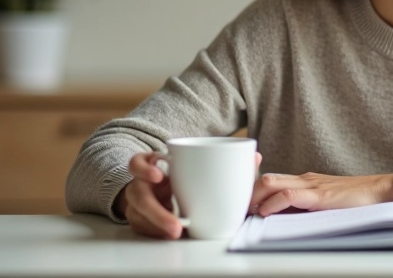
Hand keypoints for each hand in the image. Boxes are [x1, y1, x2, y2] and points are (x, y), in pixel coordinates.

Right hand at [116, 150, 262, 239]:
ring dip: (158, 227)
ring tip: (177, 234)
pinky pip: (143, 228)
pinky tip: (170, 235)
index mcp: (156, 166)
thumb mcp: (203, 169)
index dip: (145, 168)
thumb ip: (229, 163)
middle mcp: (143, 184)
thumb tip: (255, 157)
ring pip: (138, 216)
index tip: (160, 175)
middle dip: (156, 212)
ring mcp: (140, 203)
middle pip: (137, 195)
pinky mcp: (140, 219)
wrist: (168, 193)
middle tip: (176, 226)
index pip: (139, 163)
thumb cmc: (189, 178)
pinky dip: (156, 232)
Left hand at [250, 171, 392, 215]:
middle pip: (265, 178)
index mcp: (305, 181)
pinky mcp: (319, 196)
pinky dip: (272, 204)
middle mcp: (305, 179)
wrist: (382, 190)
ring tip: (248, 212)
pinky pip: (288, 195)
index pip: (271, 179)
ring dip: (255, 197)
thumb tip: (282, 221)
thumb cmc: (358, 200)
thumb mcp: (326, 203)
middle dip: (247, 193)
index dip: (252, 188)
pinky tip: (265, 213)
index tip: (242, 203)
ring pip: (271, 182)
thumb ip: (306, 208)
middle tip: (239, 210)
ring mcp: (312, 185)